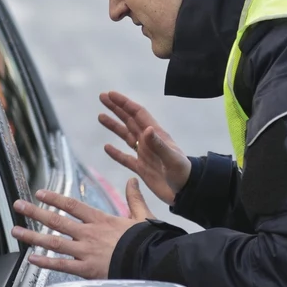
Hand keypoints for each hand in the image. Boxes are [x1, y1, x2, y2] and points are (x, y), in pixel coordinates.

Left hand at [11, 179, 153, 279]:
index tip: (39, 192)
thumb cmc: (147, 241)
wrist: (151, 261)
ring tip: (16, 231)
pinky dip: (45, 262)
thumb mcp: (142, 216)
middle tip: (18, 205)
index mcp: (101, 219)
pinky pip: (61, 265)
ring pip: (53, 241)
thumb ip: (134, 198)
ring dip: (33, 235)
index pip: (72, 205)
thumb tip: (133, 180)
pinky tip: (31, 258)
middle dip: (35, 211)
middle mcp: (89, 233)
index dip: (54, 198)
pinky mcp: (86, 269)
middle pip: (57, 220)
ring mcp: (85, 251)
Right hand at [99, 91, 190, 205]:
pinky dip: (116, 153)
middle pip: (129, 120)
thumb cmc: (183, 173)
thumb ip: (159, 145)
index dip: (124, 104)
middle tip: (102, 97)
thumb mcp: (172, 159)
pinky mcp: (142, 168)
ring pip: (126, 136)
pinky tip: (107, 147)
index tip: (111, 95)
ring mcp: (145, 154)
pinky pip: (125, 158)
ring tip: (100, 116)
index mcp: (156, 135)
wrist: (186, 192)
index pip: (138, 114)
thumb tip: (147, 128)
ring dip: (114, 126)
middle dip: (116, 108)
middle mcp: (149, 141)